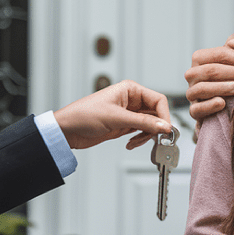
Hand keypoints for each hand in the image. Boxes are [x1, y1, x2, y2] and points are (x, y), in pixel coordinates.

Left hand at [54, 80, 171, 149]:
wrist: (67, 130)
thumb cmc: (83, 115)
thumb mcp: (116, 118)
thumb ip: (143, 123)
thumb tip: (164, 126)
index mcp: (130, 90)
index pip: (158, 100)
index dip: (164, 115)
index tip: (166, 129)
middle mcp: (131, 100)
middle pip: (156, 114)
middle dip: (156, 128)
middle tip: (156, 139)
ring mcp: (128, 114)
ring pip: (150, 125)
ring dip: (146, 136)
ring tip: (135, 142)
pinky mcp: (124, 126)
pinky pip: (141, 133)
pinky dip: (139, 140)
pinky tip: (130, 144)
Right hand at [185, 35, 233, 121]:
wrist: (228, 106)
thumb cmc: (232, 77)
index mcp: (200, 58)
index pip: (218, 54)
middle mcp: (192, 74)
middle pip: (210, 70)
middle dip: (232, 72)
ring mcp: (191, 93)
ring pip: (201, 88)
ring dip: (222, 87)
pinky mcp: (194, 111)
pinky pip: (196, 109)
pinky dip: (209, 105)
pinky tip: (223, 104)